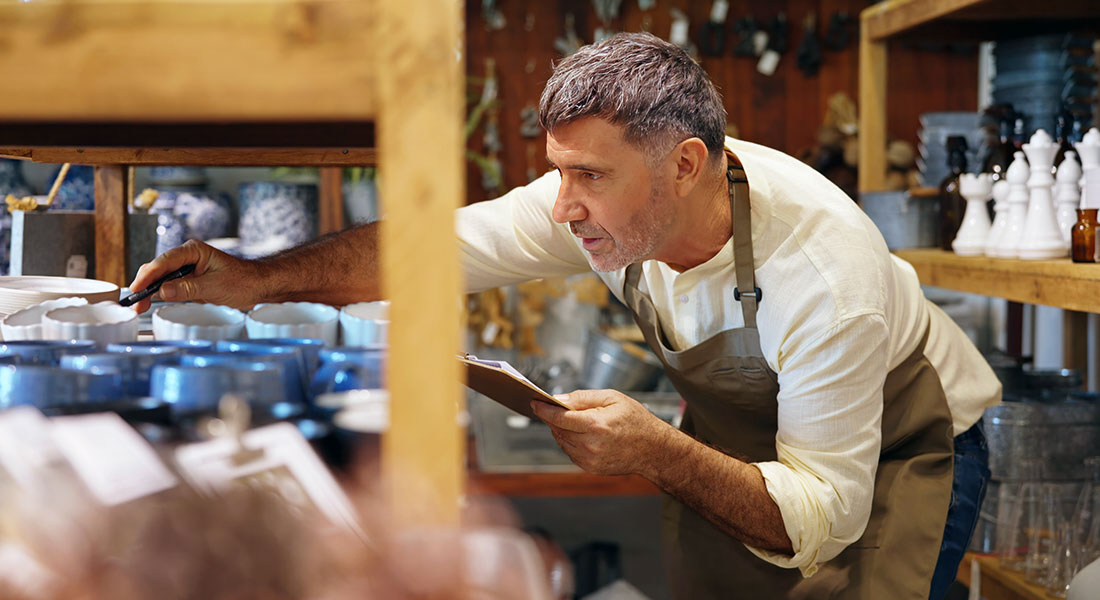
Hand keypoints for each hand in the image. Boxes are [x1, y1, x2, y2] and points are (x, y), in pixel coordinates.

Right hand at [128, 240, 266, 312]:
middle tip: (134, 301)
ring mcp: (187, 269)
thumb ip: (188, 288)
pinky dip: (159, 294)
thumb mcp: (214, 287)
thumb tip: (163, 291)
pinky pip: (169, 286)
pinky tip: (149, 303)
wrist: (259, 287)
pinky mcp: (189, 281)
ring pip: (161, 278)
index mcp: (194, 250)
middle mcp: (188, 257)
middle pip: (158, 268)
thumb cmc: (244, 281)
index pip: (165, 261)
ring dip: (149, 291)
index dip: (149, 275)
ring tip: (138, 306)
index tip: (137, 287)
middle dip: (144, 284)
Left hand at [530, 389, 673, 476]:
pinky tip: (579, 433)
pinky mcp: (591, 467)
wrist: (653, 450)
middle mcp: (591, 444)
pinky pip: (571, 452)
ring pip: (562, 442)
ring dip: (560, 430)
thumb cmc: (636, 420)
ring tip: (568, 419)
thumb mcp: (612, 398)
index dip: (544, 409)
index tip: (534, 403)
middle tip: (551, 407)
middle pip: (558, 430)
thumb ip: (583, 397)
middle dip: (552, 418)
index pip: (560, 417)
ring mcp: (590, 459)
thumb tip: (559, 399)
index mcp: (596, 425)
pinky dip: (569, 441)